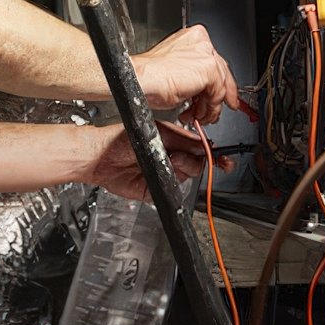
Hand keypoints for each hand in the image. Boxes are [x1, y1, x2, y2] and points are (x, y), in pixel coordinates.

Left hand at [83, 121, 233, 201]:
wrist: (101, 156)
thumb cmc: (122, 138)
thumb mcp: (157, 132)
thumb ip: (182, 139)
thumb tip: (202, 144)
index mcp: (175, 142)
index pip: (200, 150)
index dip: (214, 155)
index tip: (223, 160)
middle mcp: (171, 159)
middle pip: (197, 166)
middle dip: (193, 161)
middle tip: (177, 156)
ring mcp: (164, 175)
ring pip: (185, 178)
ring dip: (179, 169)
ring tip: (165, 160)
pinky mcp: (155, 190)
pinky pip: (170, 192)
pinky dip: (168, 185)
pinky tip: (160, 174)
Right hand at [132, 25, 239, 123]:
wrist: (140, 79)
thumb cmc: (149, 75)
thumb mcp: (176, 69)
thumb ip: (194, 74)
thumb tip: (205, 90)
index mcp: (193, 37)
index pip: (214, 61)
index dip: (219, 83)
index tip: (222, 97)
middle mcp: (202, 41)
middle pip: (221, 72)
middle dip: (217, 97)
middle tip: (213, 112)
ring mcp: (206, 54)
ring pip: (221, 85)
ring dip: (210, 106)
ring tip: (197, 116)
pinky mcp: (208, 69)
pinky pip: (217, 94)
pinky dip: (209, 108)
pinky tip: (197, 114)